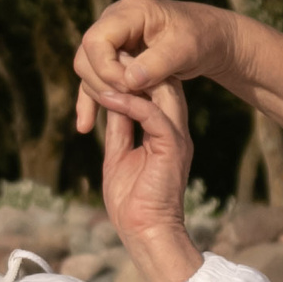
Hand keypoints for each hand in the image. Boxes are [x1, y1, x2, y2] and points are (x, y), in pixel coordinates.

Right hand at [74, 0, 234, 135]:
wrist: (208, 37)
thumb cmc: (201, 38)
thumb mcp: (186, 49)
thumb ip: (158, 63)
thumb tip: (128, 82)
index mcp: (130, 12)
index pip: (96, 40)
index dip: (106, 69)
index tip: (131, 89)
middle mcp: (114, 21)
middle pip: (86, 55)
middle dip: (102, 84)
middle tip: (126, 104)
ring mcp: (111, 38)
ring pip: (87, 69)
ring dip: (97, 94)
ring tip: (116, 116)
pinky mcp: (112, 55)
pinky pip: (94, 78)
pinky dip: (91, 100)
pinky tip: (85, 126)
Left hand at [93, 75, 200, 281]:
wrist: (145, 232)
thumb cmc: (131, 202)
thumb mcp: (119, 154)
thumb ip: (119, 127)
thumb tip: (110, 102)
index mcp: (164, 131)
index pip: (155, 90)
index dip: (135, 72)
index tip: (110, 58)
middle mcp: (174, 130)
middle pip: (163, 84)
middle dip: (137, 65)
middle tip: (110, 49)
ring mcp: (175, 138)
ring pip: (162, 92)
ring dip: (133, 78)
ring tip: (109, 63)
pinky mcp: (171, 147)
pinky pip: (152, 115)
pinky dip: (129, 103)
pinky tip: (107, 96)